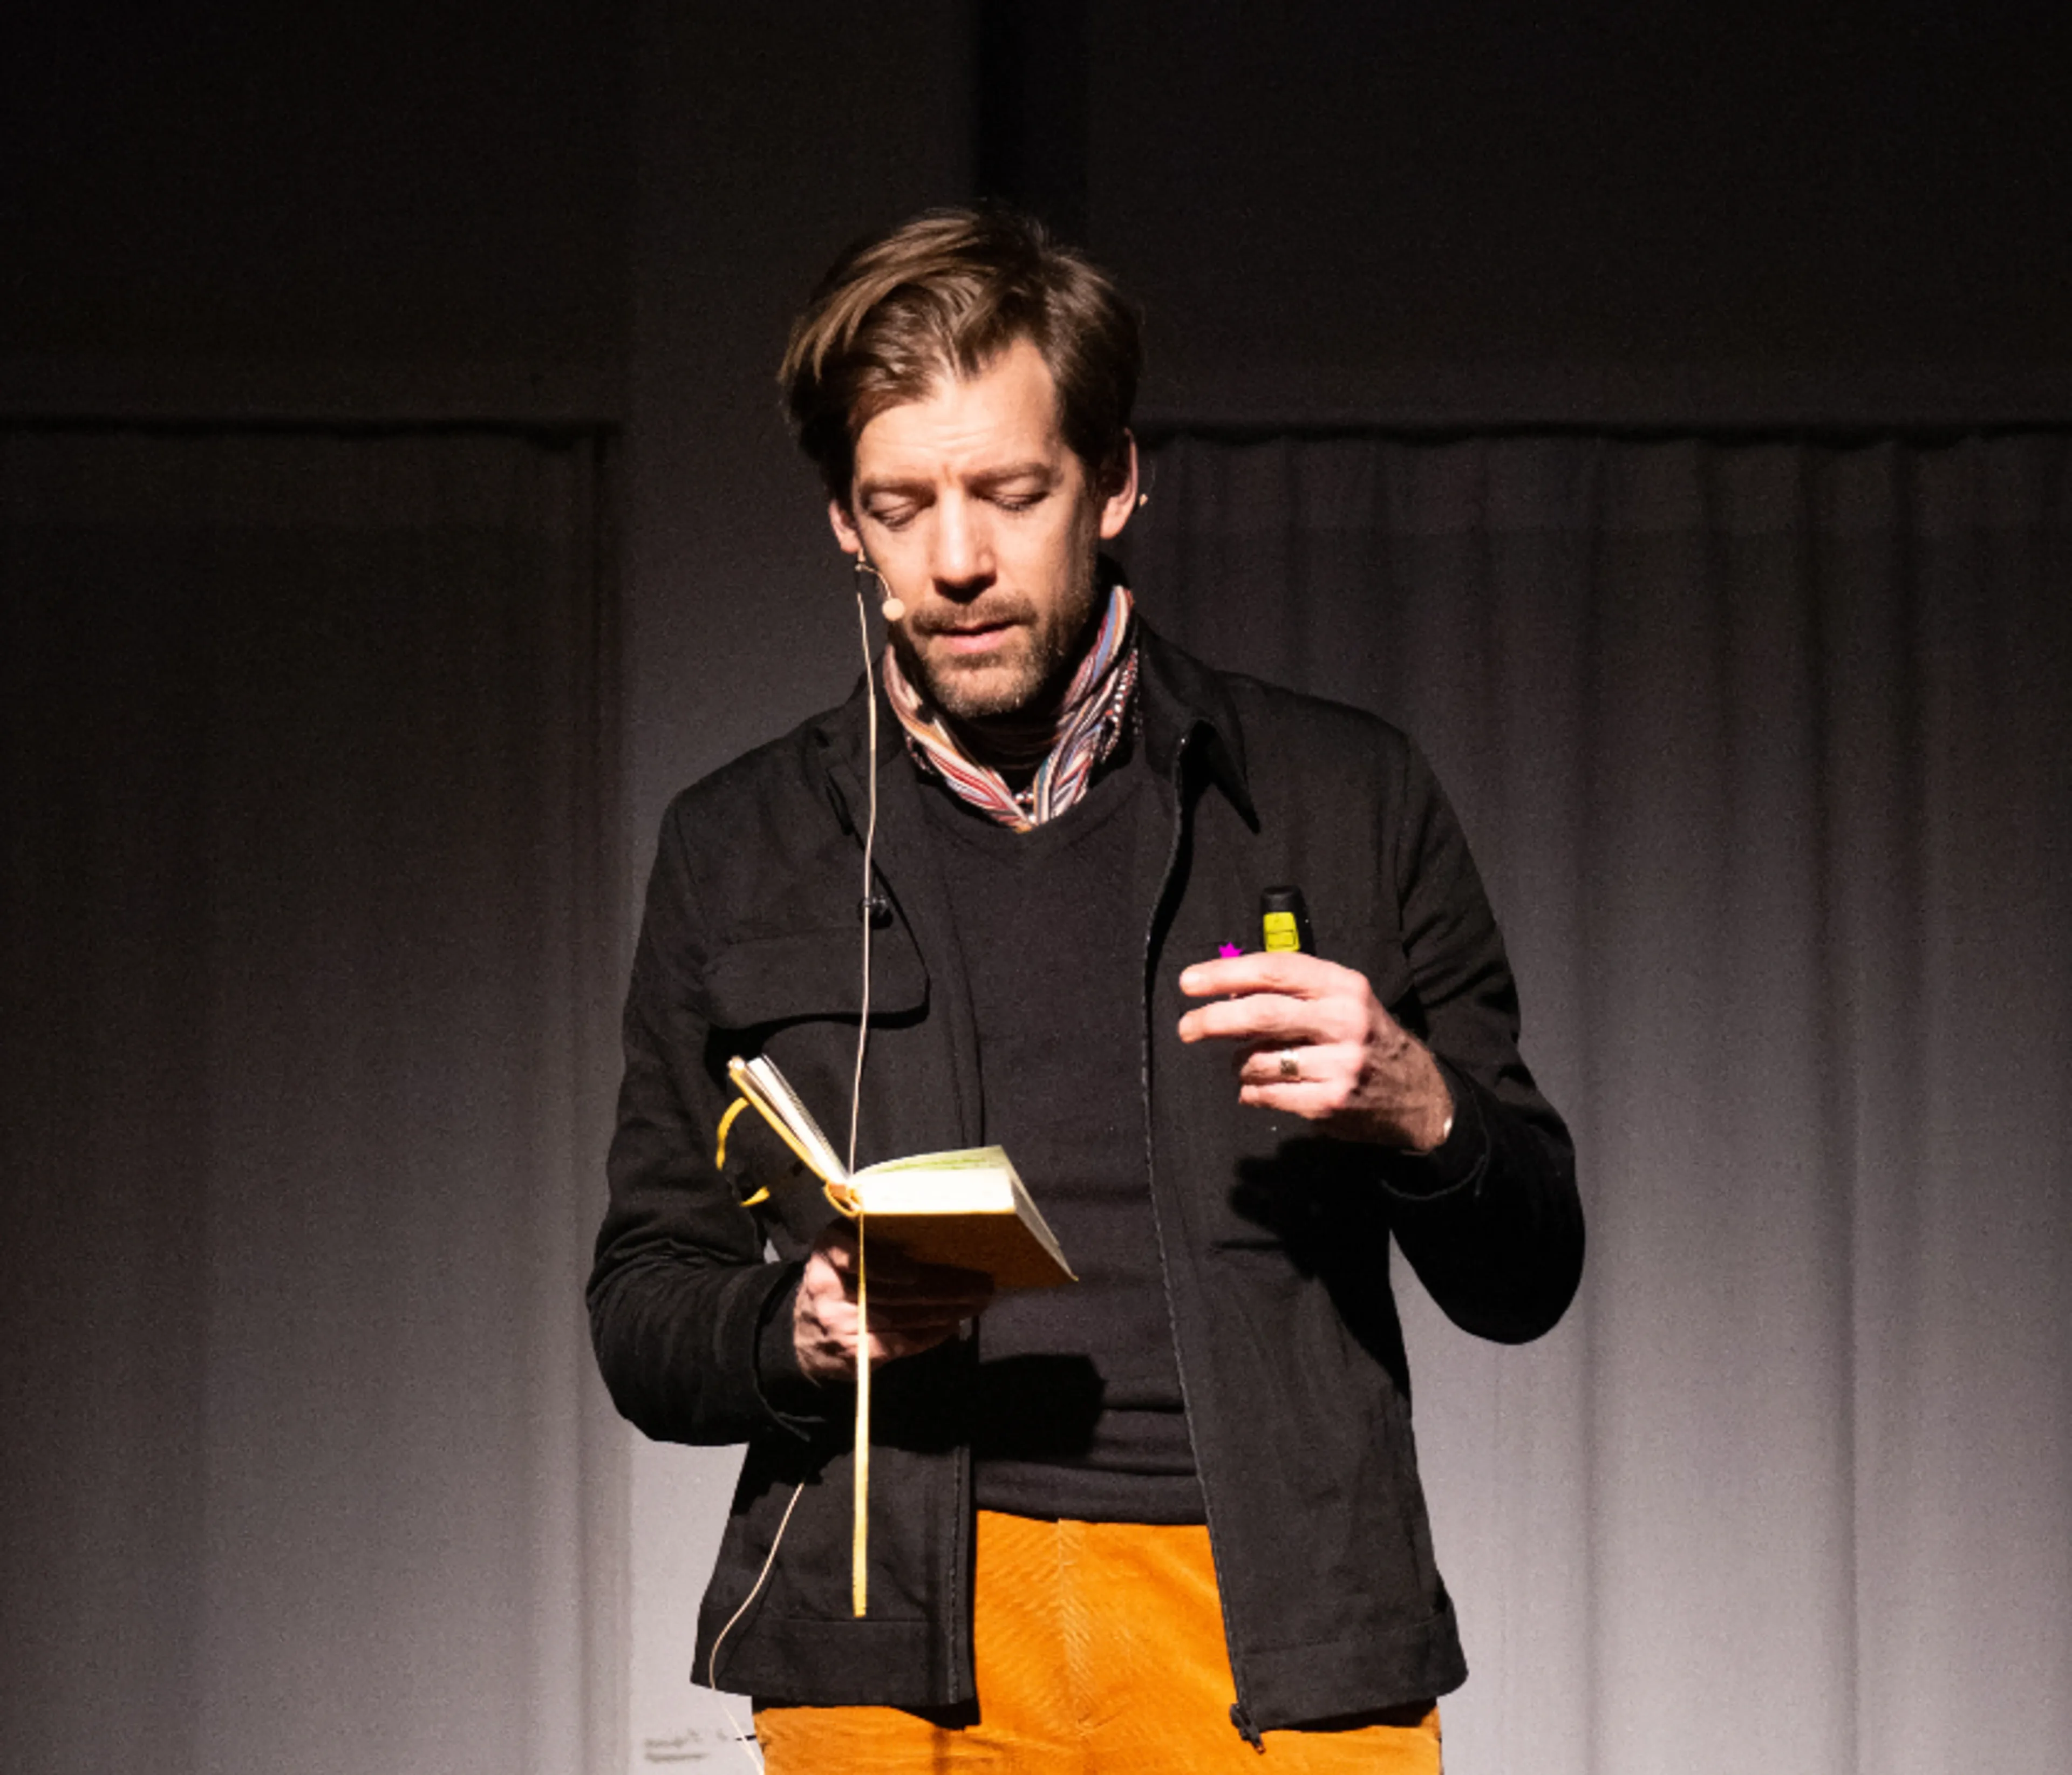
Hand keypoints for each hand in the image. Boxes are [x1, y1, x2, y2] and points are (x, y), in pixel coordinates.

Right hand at [793, 1219, 993, 1383]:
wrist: (804, 1334)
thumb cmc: (839, 1279)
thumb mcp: (843, 1247)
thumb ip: (874, 1238)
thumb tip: (937, 1240)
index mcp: (828, 1251)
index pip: (855, 1256)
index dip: (887, 1266)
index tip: (918, 1270)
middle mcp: (829, 1288)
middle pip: (892, 1291)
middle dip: (944, 1287)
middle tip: (981, 1283)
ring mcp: (841, 1324)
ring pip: (902, 1318)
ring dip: (946, 1311)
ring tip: (976, 1302)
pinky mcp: (855, 1353)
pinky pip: (900, 1343)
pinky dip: (931, 1334)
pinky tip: (952, 1324)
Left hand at [1176, 951, 1453, 1150]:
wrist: (1420, 1095)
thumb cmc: (1366, 1039)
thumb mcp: (1343, 1001)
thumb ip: (1294, 991)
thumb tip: (1226, 992)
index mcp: (1344, 986)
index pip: (1274, 970)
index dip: (1225, 974)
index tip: (1189, 982)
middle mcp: (1344, 1020)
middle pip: (1261, 1013)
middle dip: (1213, 1020)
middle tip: (1186, 1028)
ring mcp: (1339, 1064)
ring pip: (1258, 1059)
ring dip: (1239, 1063)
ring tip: (1246, 1062)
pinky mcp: (1331, 1102)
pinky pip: (1267, 1093)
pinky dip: (1252, 1091)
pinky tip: (1258, 1087)